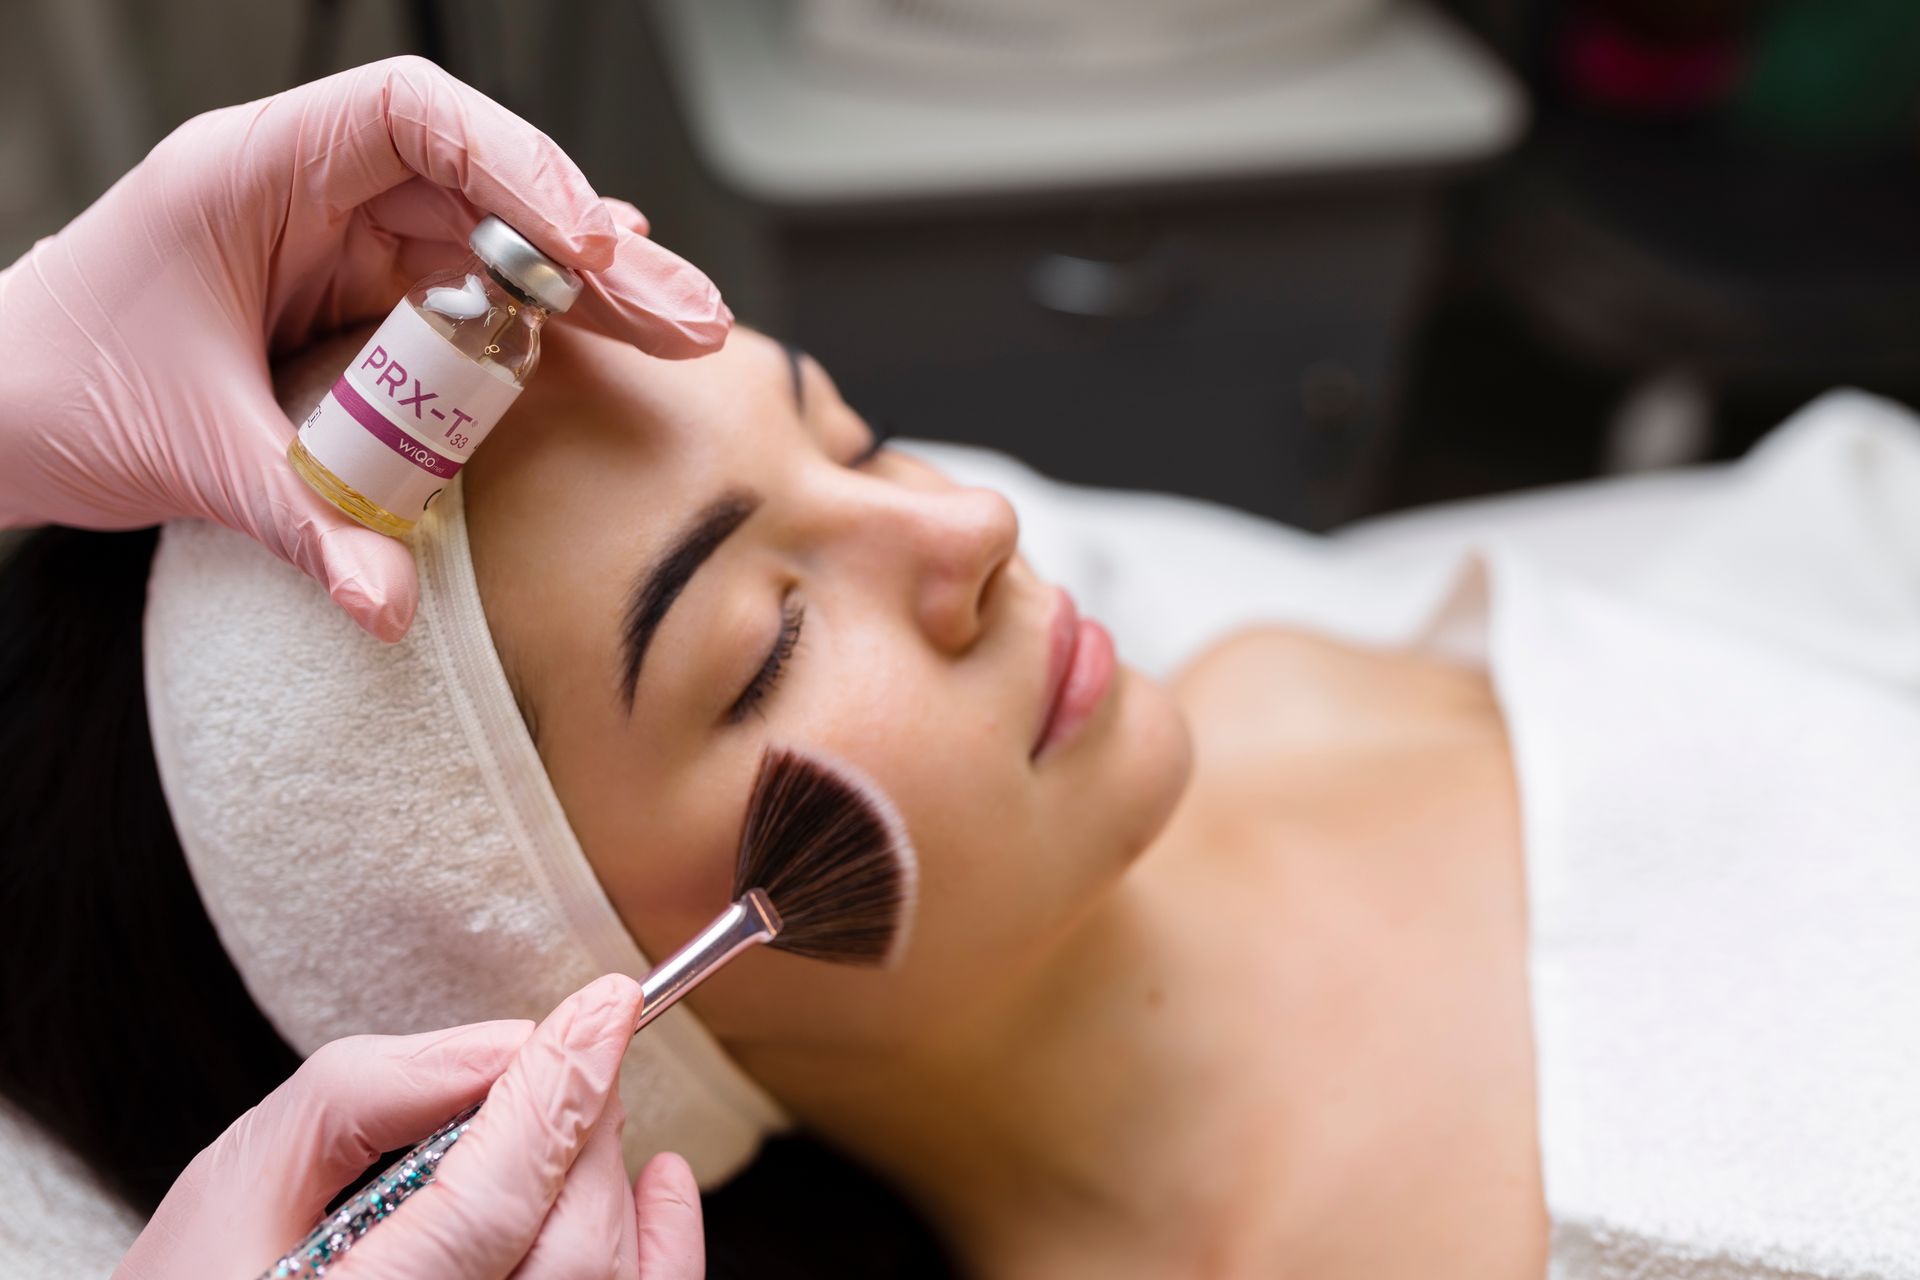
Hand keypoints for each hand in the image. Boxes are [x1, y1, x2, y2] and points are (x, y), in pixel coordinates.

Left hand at [0, 56, 729, 641]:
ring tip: (686, 333)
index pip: (410, 114)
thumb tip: (390, 609)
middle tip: (684, 314)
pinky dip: (545, 322)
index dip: (512, 161)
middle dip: (591, 249)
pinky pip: (468, 301)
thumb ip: (304, 524)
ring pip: (493, 244)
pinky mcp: (360, 306)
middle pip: (483, 188)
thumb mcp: (186, 455)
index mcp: (254, 171)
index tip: (582, 240)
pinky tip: (616, 340)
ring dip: (592, 289)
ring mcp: (343, 249)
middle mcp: (314, 195)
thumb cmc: (54, 390)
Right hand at [114, 974, 704, 1279]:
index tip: (606, 1003)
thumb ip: (359, 1099)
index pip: (491, 1199)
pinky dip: (660, 1247)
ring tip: (588, 1106)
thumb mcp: (235, 1188)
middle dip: (583, 1127)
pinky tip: (657, 1180)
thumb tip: (499, 1047)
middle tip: (576, 1052)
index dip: (557, 1088)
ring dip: (613, 1180)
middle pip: (567, 1244)